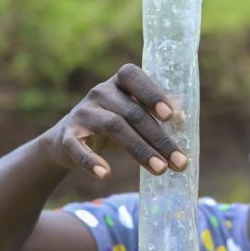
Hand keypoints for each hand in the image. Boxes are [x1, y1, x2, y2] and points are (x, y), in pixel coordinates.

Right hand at [43, 64, 188, 178]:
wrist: (66, 141)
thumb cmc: (111, 125)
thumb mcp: (133, 115)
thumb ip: (156, 114)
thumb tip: (184, 118)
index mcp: (118, 83)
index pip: (133, 76)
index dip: (152, 93)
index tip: (170, 116)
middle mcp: (99, 93)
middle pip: (132, 112)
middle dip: (158, 138)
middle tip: (179, 161)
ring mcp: (82, 114)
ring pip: (113, 127)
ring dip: (139, 150)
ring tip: (160, 170)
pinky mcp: (67, 136)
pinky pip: (77, 147)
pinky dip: (90, 161)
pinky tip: (105, 174)